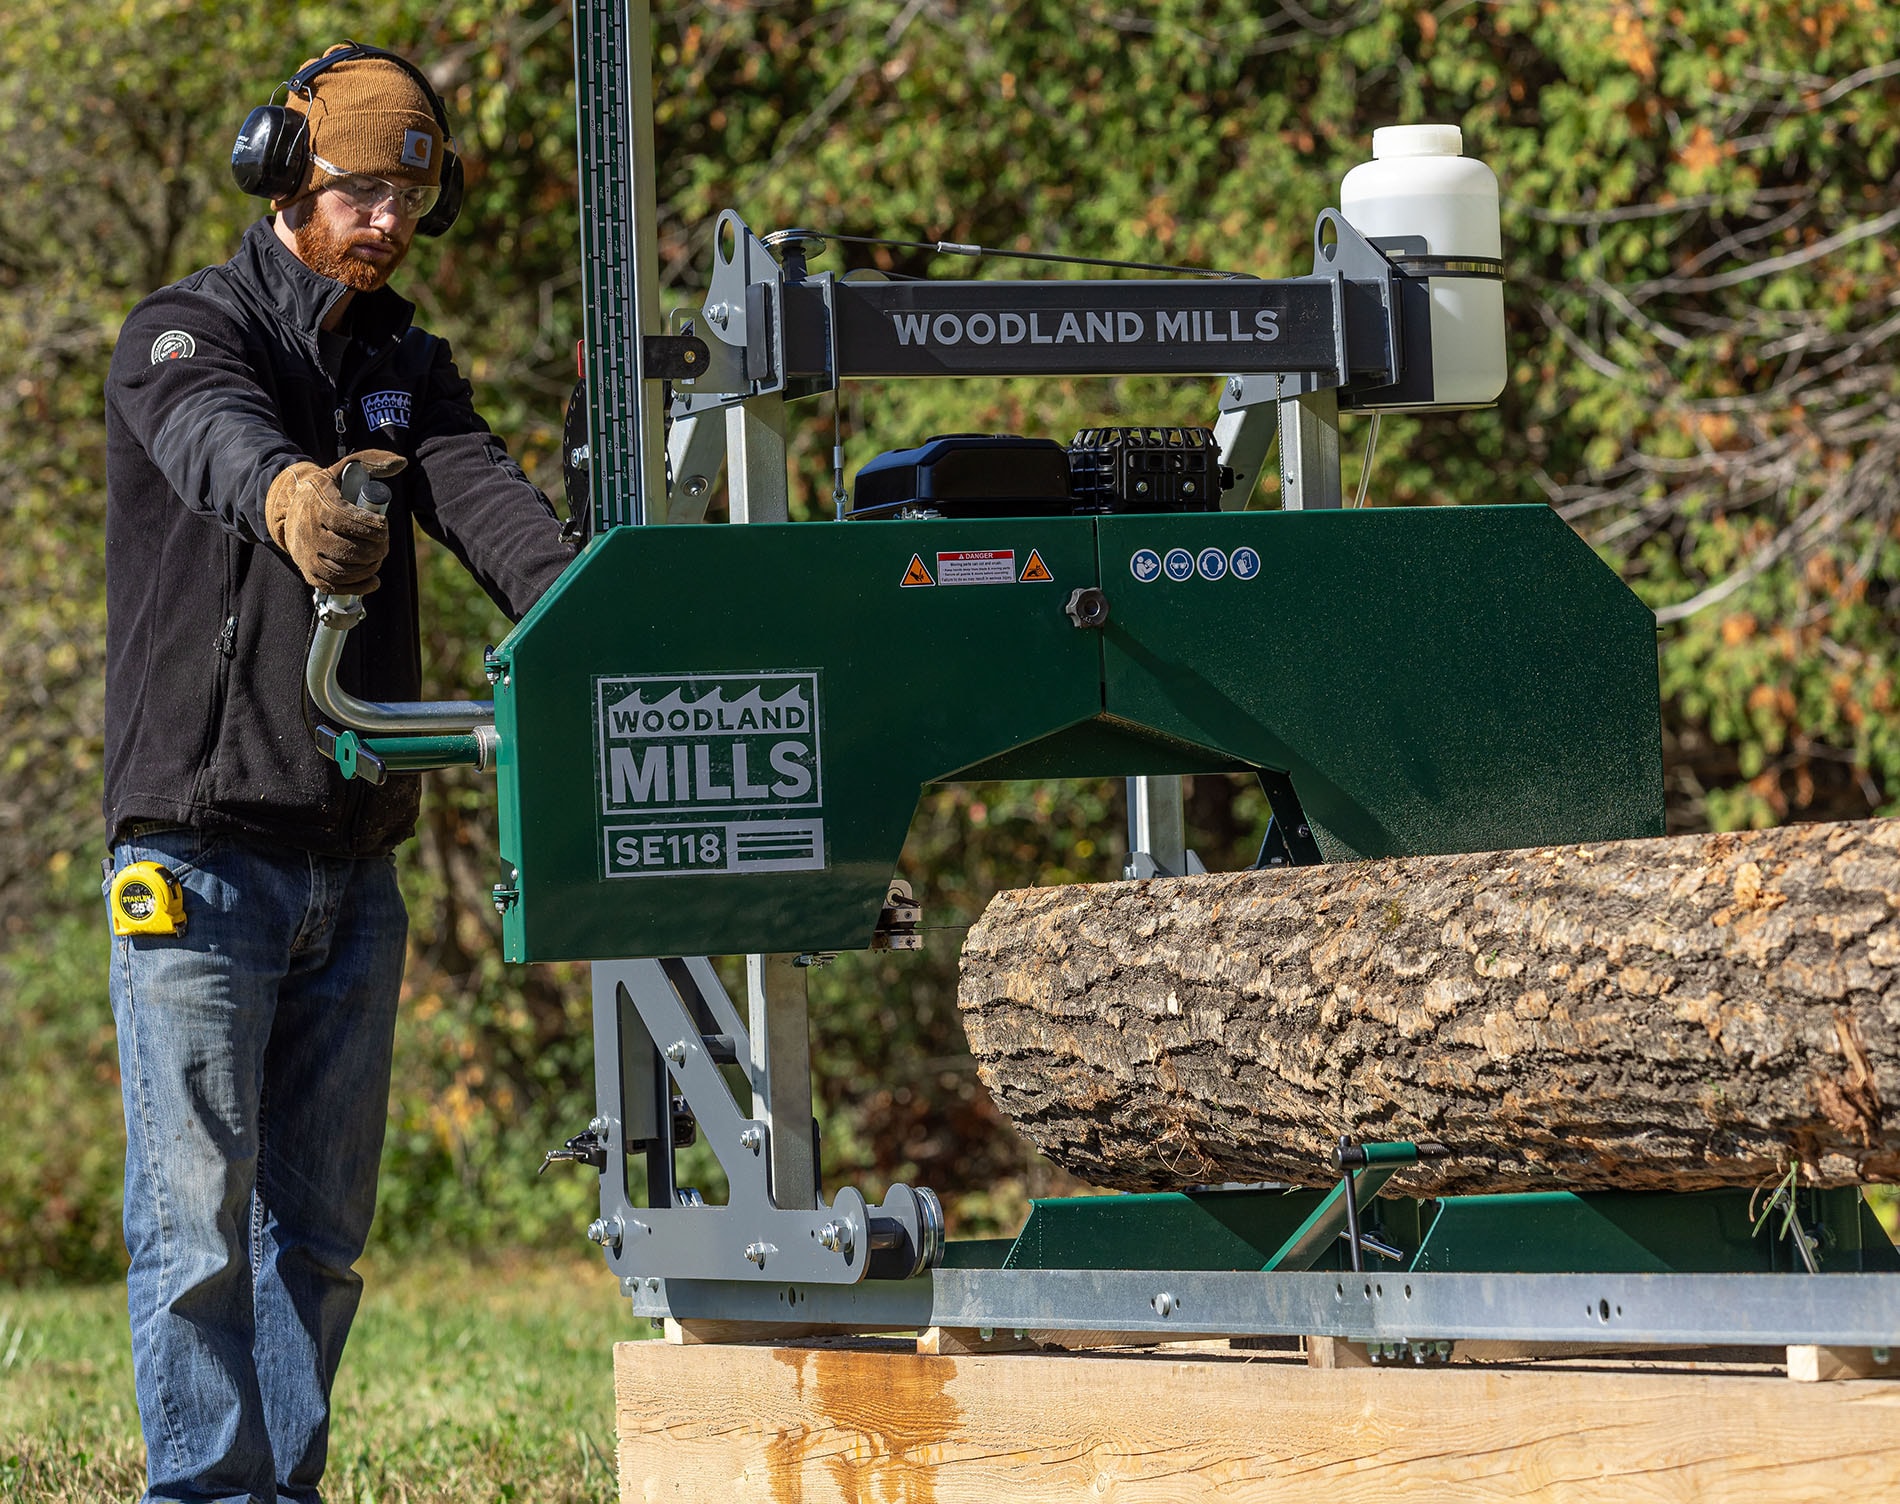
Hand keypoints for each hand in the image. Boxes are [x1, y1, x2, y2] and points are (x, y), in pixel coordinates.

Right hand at [265, 449, 405, 592]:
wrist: (290, 505)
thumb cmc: (327, 487)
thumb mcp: (344, 467)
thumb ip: (372, 461)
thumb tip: (401, 463)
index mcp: (318, 505)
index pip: (346, 521)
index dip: (371, 528)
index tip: (383, 525)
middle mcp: (308, 532)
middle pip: (347, 550)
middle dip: (375, 550)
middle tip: (384, 543)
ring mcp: (306, 555)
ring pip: (342, 571)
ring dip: (368, 567)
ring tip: (378, 557)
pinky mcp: (308, 572)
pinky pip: (334, 587)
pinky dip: (358, 587)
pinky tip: (374, 580)